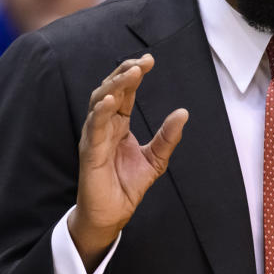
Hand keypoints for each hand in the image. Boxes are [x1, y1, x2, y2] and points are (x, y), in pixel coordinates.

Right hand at [69, 55, 187, 271]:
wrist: (113, 214)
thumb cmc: (127, 185)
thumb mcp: (156, 158)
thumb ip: (168, 136)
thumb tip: (183, 113)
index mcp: (118, 124)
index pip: (125, 92)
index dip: (134, 74)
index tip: (149, 60)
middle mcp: (104, 125)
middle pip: (109, 89)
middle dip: (124, 72)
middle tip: (142, 61)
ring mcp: (95, 136)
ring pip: (99, 101)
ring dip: (114, 85)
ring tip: (131, 72)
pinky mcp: (90, 151)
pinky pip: (93, 126)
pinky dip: (101, 111)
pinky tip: (112, 100)